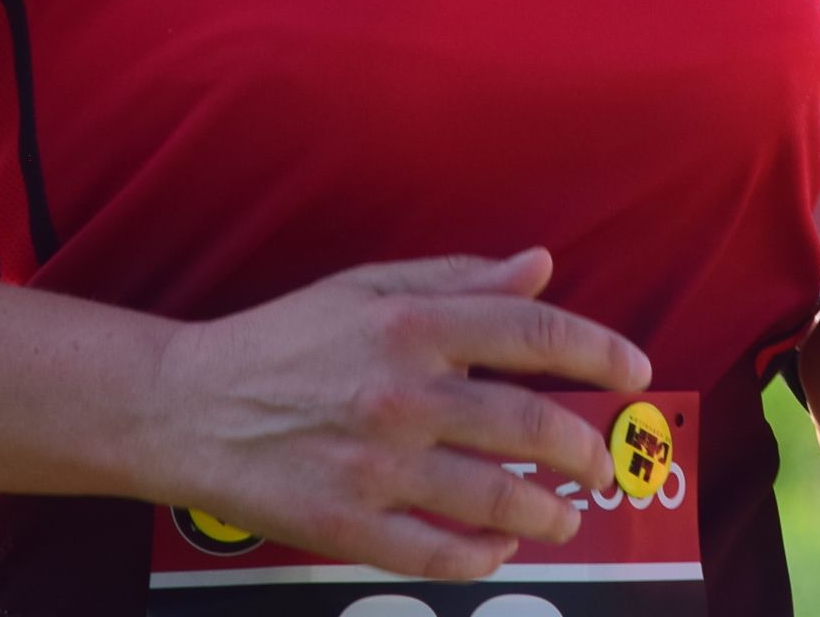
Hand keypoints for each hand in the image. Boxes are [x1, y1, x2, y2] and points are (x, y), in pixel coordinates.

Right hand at [143, 248, 654, 579]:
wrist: (186, 405)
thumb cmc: (283, 339)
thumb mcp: (366, 286)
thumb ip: (459, 278)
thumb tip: (541, 265)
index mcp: (410, 324)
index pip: (533, 334)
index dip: (599, 352)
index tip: (634, 371)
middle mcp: (401, 392)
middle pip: (530, 424)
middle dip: (585, 447)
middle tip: (601, 460)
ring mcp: (375, 465)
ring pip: (496, 499)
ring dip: (549, 511)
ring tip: (564, 514)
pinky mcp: (347, 523)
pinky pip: (439, 553)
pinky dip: (483, 554)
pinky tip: (498, 546)